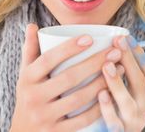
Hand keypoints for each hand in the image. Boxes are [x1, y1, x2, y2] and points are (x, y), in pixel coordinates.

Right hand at [10, 23, 124, 131]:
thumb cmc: (28, 96)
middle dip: (95, 63)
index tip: (90, 38)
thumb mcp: (25, 74)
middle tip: (115, 51)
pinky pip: (82, 120)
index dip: (69, 48)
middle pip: (69, 77)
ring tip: (119, 69)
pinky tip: (112, 94)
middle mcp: (33, 97)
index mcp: (27, 79)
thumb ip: (30, 50)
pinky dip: (99, 107)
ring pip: (78, 98)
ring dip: (102, 83)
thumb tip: (32, 24)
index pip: (48, 59)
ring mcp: (45, 117)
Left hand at [97, 35, 144, 131]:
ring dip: (118, 82)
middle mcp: (143, 109)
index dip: (139, 54)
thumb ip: (121, 75)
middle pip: (140, 83)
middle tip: (116, 42)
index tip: (127, 37)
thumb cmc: (115, 113)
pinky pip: (115, 122)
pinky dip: (108, 108)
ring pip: (128, 102)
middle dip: (129, 60)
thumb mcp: (124, 95)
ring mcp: (132, 123)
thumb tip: (109, 46)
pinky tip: (100, 94)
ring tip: (106, 66)